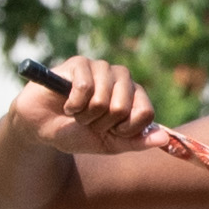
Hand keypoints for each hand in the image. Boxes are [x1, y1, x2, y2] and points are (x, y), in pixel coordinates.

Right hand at [15, 53, 158, 153]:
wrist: (43, 127)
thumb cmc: (79, 134)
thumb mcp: (111, 145)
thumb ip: (138, 142)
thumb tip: (165, 138)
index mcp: (135, 97)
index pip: (145, 112)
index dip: (126, 129)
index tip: (111, 132)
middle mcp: (122, 79)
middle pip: (124, 107)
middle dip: (103, 123)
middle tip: (90, 122)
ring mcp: (101, 69)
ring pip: (104, 98)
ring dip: (87, 115)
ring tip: (78, 114)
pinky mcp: (79, 63)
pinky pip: (85, 87)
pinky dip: (74, 104)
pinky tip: (67, 104)